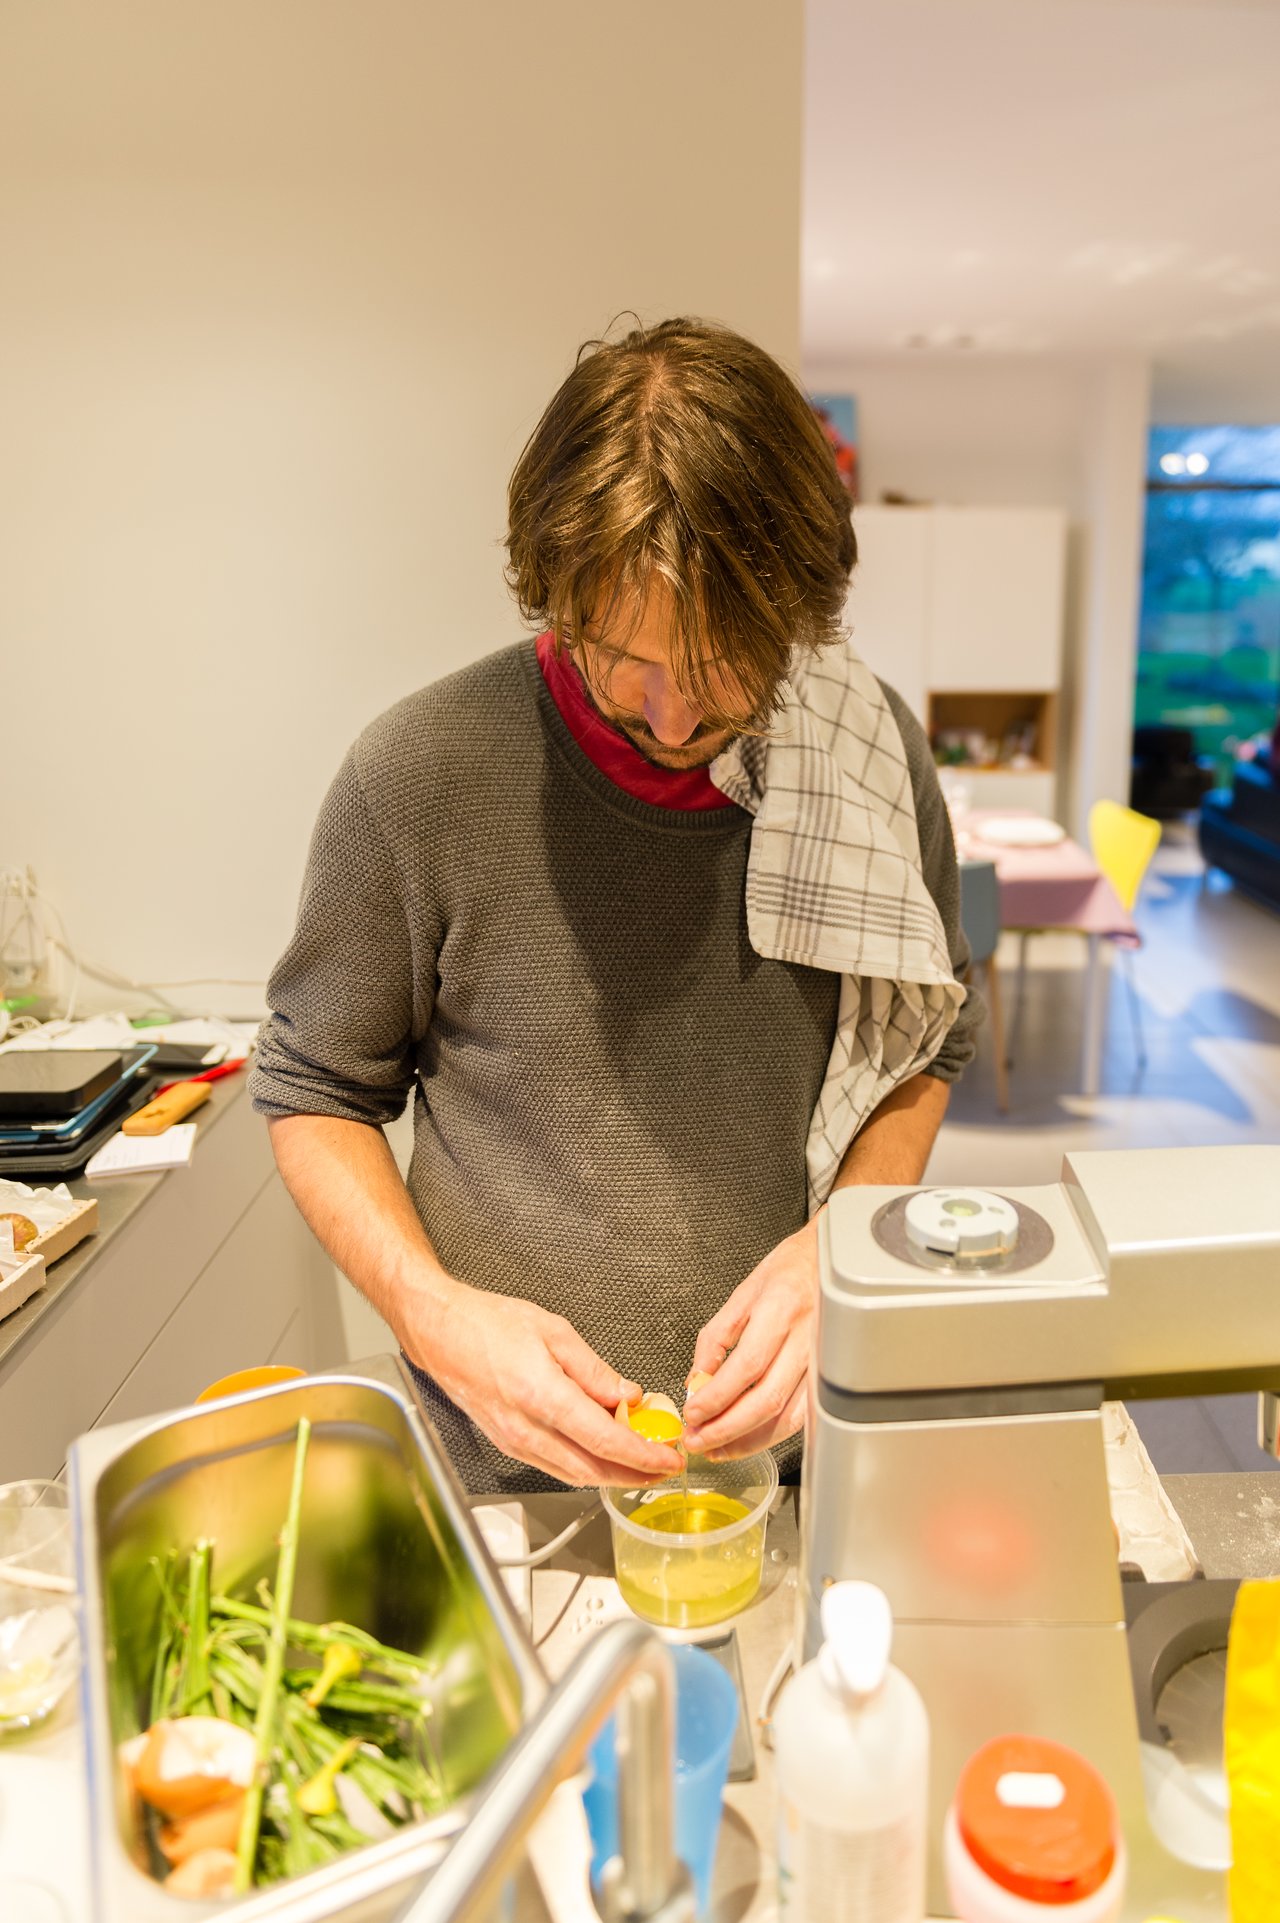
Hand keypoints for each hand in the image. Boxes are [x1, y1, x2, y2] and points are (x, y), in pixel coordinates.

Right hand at [401, 1282, 684, 1487]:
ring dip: (612, 1474)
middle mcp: (527, 1429)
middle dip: (635, 1474)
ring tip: (642, 1461)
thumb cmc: (487, 1323)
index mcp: (542, 1397)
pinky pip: (555, 1466)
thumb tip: (628, 1396)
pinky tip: (602, 1452)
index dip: (643, 1455)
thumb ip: (594, 1370)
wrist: (439, 1331)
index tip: (669, 1456)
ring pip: (574, 1475)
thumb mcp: (553, 1331)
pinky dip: (585, 1466)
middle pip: (593, 1470)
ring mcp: (514, 1442)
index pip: (605, 1442)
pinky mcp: (508, 1443)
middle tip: (665, 1466)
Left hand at [681, 1217, 819, 1459]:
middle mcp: (806, 1338)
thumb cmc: (790, 1269)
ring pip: (787, 1417)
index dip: (717, 1397)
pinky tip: (750, 1439)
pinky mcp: (829, 1377)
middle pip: (766, 1399)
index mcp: (780, 1310)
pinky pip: (802, 1416)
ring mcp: (822, 1361)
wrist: (831, 1260)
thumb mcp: (743, 1292)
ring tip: (719, 1448)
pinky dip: (773, 1434)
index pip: (746, 1366)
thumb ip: (716, 1337)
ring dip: (749, 1441)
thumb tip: (696, 1380)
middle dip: (727, 1429)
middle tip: (698, 1440)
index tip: (693, 1414)